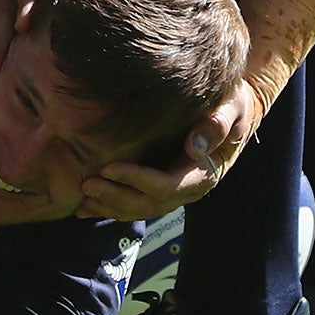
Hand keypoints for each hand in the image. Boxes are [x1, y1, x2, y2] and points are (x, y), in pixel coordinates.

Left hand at [79, 79, 261, 221]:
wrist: (232, 111)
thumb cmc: (231, 104)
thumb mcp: (232, 108)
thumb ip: (217, 124)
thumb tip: (194, 148)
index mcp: (204, 173)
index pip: (167, 186)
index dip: (137, 179)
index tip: (109, 167)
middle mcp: (189, 189)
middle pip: (149, 204)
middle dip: (116, 197)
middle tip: (87, 185)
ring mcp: (175, 191)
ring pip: (140, 210)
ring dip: (110, 207)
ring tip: (81, 201)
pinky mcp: (162, 186)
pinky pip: (136, 204)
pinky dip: (112, 207)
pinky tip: (87, 207)